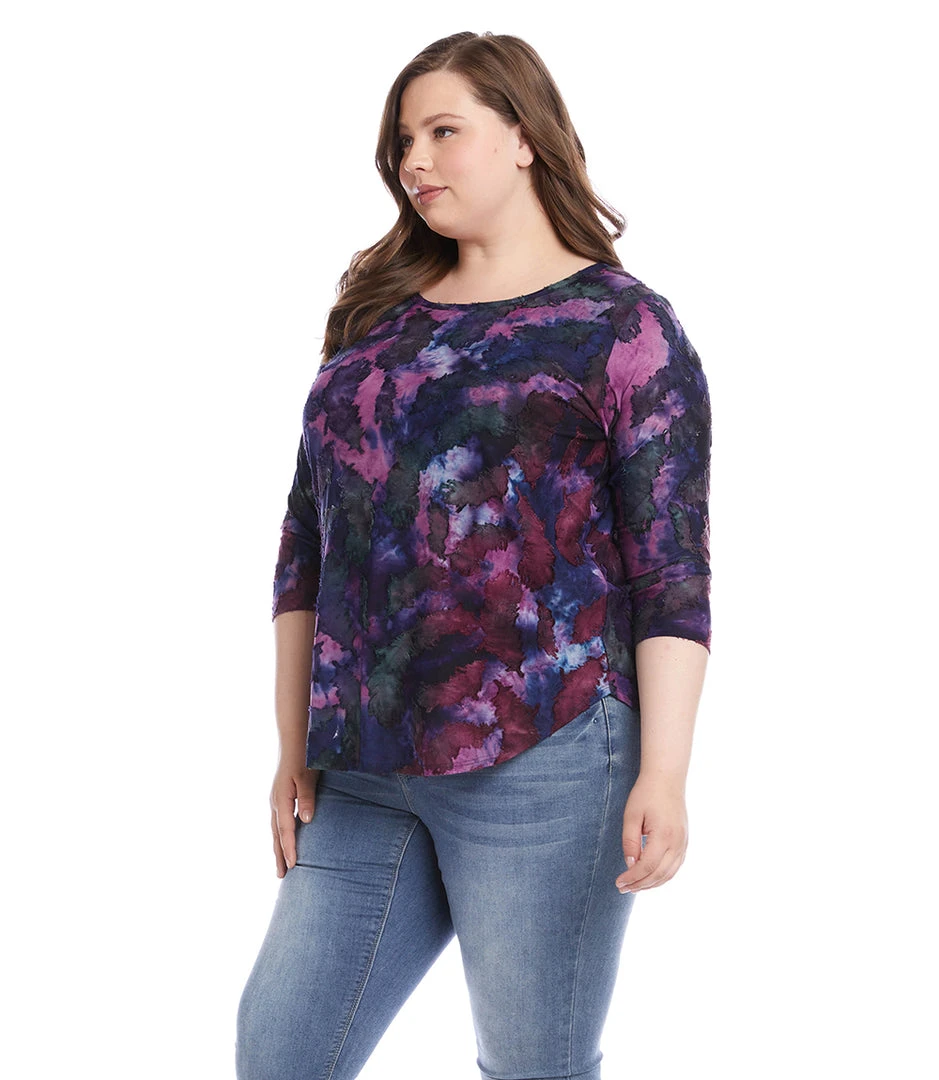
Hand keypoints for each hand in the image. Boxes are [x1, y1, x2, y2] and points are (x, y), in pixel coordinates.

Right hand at [270, 762, 320, 877]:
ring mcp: (276, 800)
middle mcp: (276, 802)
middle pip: (277, 834)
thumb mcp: (307, 777)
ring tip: (281, 865)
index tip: (293, 866)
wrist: (294, 740)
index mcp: (282, 799)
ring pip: (276, 829)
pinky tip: (284, 840)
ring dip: (278, 847)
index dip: (289, 848)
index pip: (286, 829)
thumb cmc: (303, 758)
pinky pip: (278, 822)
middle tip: (282, 876)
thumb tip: (306, 821)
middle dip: (279, 854)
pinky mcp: (280, 797)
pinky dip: (280, 835)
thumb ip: (307, 798)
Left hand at [616, 772, 687, 892]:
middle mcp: (677, 842)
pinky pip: (676, 866)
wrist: (666, 779)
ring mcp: (683, 843)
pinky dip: (663, 876)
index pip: (647, 866)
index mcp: (664, 836)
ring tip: (635, 887)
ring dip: (652, 884)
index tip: (619, 883)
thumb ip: (630, 841)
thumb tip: (630, 865)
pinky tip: (650, 878)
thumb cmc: (646, 794)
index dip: (632, 878)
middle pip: (659, 874)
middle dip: (640, 884)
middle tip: (623, 889)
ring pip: (669, 874)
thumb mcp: (631, 816)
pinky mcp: (684, 841)